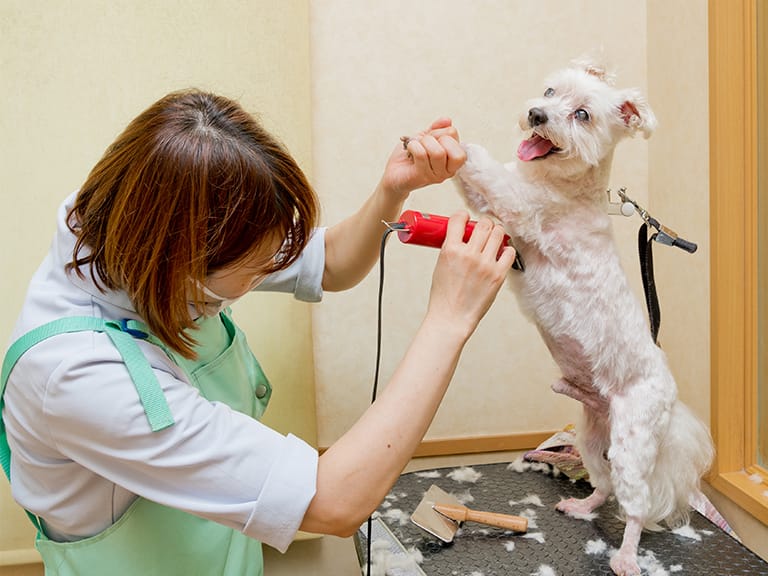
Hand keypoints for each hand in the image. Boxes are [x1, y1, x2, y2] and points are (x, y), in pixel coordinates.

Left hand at [379, 118, 466, 198]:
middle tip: (422, 143)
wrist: (394, 173)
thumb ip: (437, 129)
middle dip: (432, 136)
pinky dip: (412, 147)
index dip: (438, 131)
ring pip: (437, 152)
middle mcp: (448, 170)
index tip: (430, 138)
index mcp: (453, 159)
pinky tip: (409, 151)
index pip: (453, 134)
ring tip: (415, 147)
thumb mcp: (424, 138)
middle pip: (449, 143)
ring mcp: (436, 176)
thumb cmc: (410, 156)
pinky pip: (421, 155)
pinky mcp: (422, 177)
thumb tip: (447, 120)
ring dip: (421, 143)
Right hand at [426, 212, 514, 338]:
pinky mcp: (498, 275)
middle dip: (483, 223)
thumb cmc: (444, 295)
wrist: (452, 317)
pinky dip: (506, 249)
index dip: (463, 216)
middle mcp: (469, 254)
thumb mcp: (440, 265)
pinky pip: (509, 252)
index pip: (458, 219)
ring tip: (493, 238)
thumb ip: (452, 248)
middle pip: (483, 224)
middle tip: (483, 228)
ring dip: (496, 232)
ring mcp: (485, 264)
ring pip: (498, 233)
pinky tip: (500, 253)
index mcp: (450, 250)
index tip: (465, 219)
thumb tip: (463, 236)